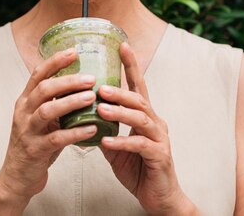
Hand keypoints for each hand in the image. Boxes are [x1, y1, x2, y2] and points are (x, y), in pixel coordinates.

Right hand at [0, 48, 98, 204]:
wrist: (16, 178)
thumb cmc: (34, 145)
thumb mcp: (41, 119)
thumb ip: (56, 103)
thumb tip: (83, 86)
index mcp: (25, 101)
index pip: (38, 74)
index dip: (55, 61)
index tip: (74, 51)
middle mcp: (23, 112)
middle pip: (44, 89)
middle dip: (67, 81)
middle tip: (90, 78)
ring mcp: (27, 131)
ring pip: (47, 111)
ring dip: (70, 102)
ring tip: (90, 98)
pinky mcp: (35, 150)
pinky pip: (57, 139)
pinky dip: (75, 132)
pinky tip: (92, 129)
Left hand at [97, 42, 196, 215]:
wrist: (159, 198)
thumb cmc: (138, 169)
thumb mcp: (116, 147)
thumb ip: (105, 129)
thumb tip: (83, 114)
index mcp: (145, 117)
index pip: (138, 86)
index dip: (131, 65)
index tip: (122, 45)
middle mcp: (155, 123)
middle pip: (139, 99)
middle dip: (120, 90)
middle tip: (100, 86)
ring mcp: (160, 139)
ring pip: (141, 119)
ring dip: (120, 112)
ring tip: (100, 108)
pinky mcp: (160, 157)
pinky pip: (140, 145)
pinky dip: (122, 142)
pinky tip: (106, 141)